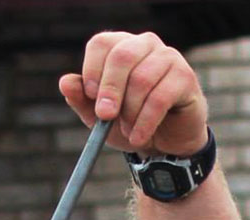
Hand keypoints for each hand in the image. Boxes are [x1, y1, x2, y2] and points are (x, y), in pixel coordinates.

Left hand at [60, 30, 207, 154]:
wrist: (164, 146)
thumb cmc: (131, 123)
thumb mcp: (100, 118)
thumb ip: (82, 100)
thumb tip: (65, 82)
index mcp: (121, 47)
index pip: (101, 43)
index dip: (93, 70)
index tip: (90, 97)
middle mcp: (144, 45)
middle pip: (122, 55)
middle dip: (110, 90)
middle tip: (105, 117)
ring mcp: (167, 57)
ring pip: (141, 80)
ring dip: (130, 113)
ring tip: (128, 131)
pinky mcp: (184, 77)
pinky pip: (160, 98)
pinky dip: (145, 123)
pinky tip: (139, 137)